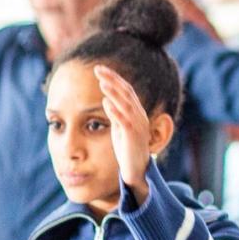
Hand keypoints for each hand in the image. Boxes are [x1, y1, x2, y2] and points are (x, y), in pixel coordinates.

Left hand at [95, 65, 152, 201]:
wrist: (136, 170)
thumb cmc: (127, 149)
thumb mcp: (120, 128)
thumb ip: (115, 114)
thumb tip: (106, 100)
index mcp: (137, 113)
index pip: (126, 90)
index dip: (114, 78)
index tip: (100, 69)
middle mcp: (140, 116)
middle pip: (127, 93)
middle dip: (112, 79)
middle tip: (98, 69)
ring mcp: (138, 126)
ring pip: (126, 104)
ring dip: (114, 92)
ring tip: (102, 82)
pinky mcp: (133, 137)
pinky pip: (124, 121)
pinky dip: (115, 111)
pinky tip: (106, 103)